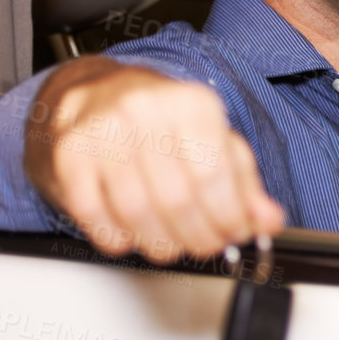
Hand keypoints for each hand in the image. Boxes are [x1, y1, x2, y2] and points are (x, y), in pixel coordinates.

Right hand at [25, 58, 284, 263]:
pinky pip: (95, 215)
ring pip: (137, 213)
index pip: (216, 177)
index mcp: (191, 103)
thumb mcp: (214, 141)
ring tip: (171, 242)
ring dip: (160, 243)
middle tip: (204, 243)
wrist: (98, 95)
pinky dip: (118, 238)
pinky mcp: (69, 154)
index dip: (229, 218)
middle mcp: (144, 109)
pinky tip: (132, 232)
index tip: (233, 233)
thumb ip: (244, 184)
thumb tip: (269, 221)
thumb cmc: (160, 123)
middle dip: (198, 236)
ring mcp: (102, 131)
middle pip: (178, 199)